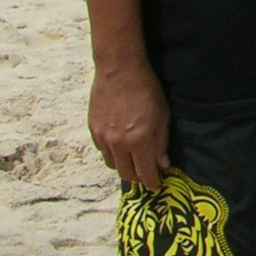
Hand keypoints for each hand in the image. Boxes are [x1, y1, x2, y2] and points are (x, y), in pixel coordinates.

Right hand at [88, 58, 170, 189]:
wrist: (119, 70)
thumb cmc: (146, 89)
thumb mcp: (162, 115)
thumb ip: (161, 143)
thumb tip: (163, 165)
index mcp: (139, 140)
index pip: (145, 173)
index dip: (151, 182)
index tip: (155, 185)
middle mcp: (118, 143)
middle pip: (126, 173)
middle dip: (138, 176)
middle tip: (145, 173)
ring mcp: (103, 137)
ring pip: (112, 164)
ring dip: (124, 166)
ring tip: (133, 159)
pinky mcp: (93, 130)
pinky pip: (102, 151)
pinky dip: (112, 153)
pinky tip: (120, 145)